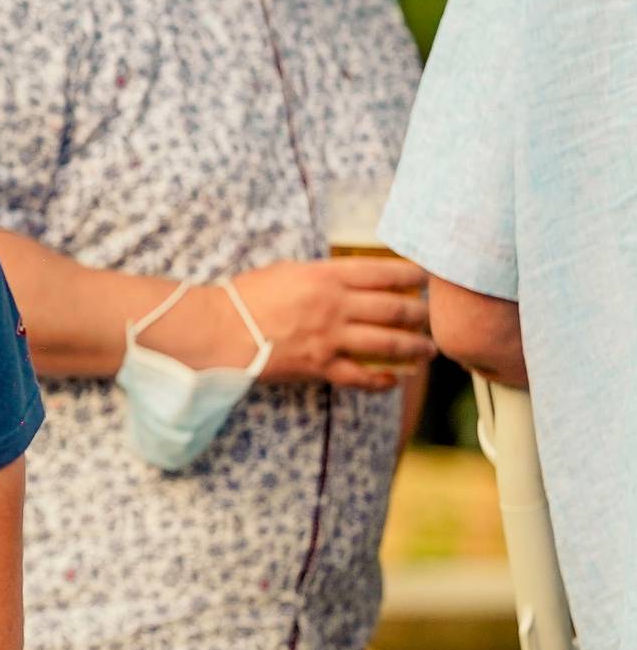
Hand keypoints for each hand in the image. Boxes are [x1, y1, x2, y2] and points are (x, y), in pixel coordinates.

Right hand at [231, 258, 434, 389]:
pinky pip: (362, 377)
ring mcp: (330, 338)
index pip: (386, 273)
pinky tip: (394, 379)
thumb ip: (321, 274)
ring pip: (389, 344)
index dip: (414, 276)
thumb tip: (349, 277)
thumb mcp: (286, 270)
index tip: (428, 279)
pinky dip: (383, 380)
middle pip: (396, 309)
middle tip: (432, 317)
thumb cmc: (244, 296)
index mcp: (327, 276)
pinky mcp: (320, 366)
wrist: (217, 330)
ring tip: (429, 350)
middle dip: (422, 315)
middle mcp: (336, 306)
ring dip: (415, 348)